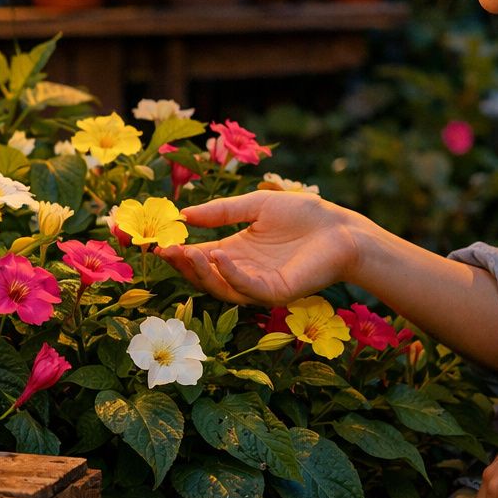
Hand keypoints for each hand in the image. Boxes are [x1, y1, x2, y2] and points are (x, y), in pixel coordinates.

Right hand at [157, 190, 362, 305]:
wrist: (340, 227)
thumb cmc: (303, 214)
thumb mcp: (255, 206)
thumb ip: (221, 211)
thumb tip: (184, 214)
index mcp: (237, 251)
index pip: (200, 257)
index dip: (178, 251)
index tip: (157, 242)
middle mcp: (244, 271)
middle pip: (205, 277)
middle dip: (183, 266)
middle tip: (165, 251)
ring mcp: (260, 284)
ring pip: (222, 288)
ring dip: (202, 273)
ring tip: (187, 252)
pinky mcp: (277, 291)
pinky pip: (248, 289)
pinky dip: (231, 274)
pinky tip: (219, 256)